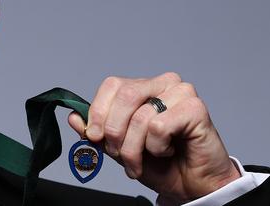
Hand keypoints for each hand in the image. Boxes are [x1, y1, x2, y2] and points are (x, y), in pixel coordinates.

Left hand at [68, 72, 240, 203]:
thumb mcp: (118, 147)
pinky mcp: (195, 108)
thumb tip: (74, 117)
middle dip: (114, 132)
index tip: (93, 136)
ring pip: (140, 116)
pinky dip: (157, 147)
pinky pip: (159, 126)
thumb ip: (96, 130)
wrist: (191, 185)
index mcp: (142, 87)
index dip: (98, 111)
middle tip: (119, 154)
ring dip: (134, 148)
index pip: (112, 85)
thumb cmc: (159, 163)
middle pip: (124, 96)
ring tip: (140, 161)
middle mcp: (162, 84)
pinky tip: (167, 150)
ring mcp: (180, 92)